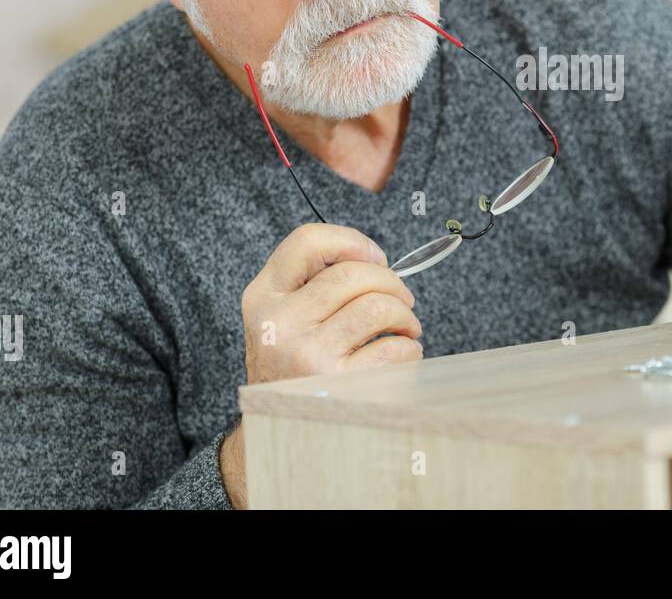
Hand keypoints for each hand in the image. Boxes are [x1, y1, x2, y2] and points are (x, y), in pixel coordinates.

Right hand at [240, 222, 422, 383]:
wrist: (280, 431)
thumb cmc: (293, 368)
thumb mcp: (281, 320)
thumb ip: (313, 284)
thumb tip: (373, 260)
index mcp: (262, 297)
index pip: (307, 241)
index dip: (351, 241)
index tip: (376, 257)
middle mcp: (279, 324)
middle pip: (352, 273)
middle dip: (391, 281)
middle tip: (402, 298)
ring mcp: (307, 354)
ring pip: (377, 306)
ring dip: (404, 314)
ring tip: (405, 327)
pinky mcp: (337, 383)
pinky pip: (393, 348)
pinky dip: (409, 347)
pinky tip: (402, 354)